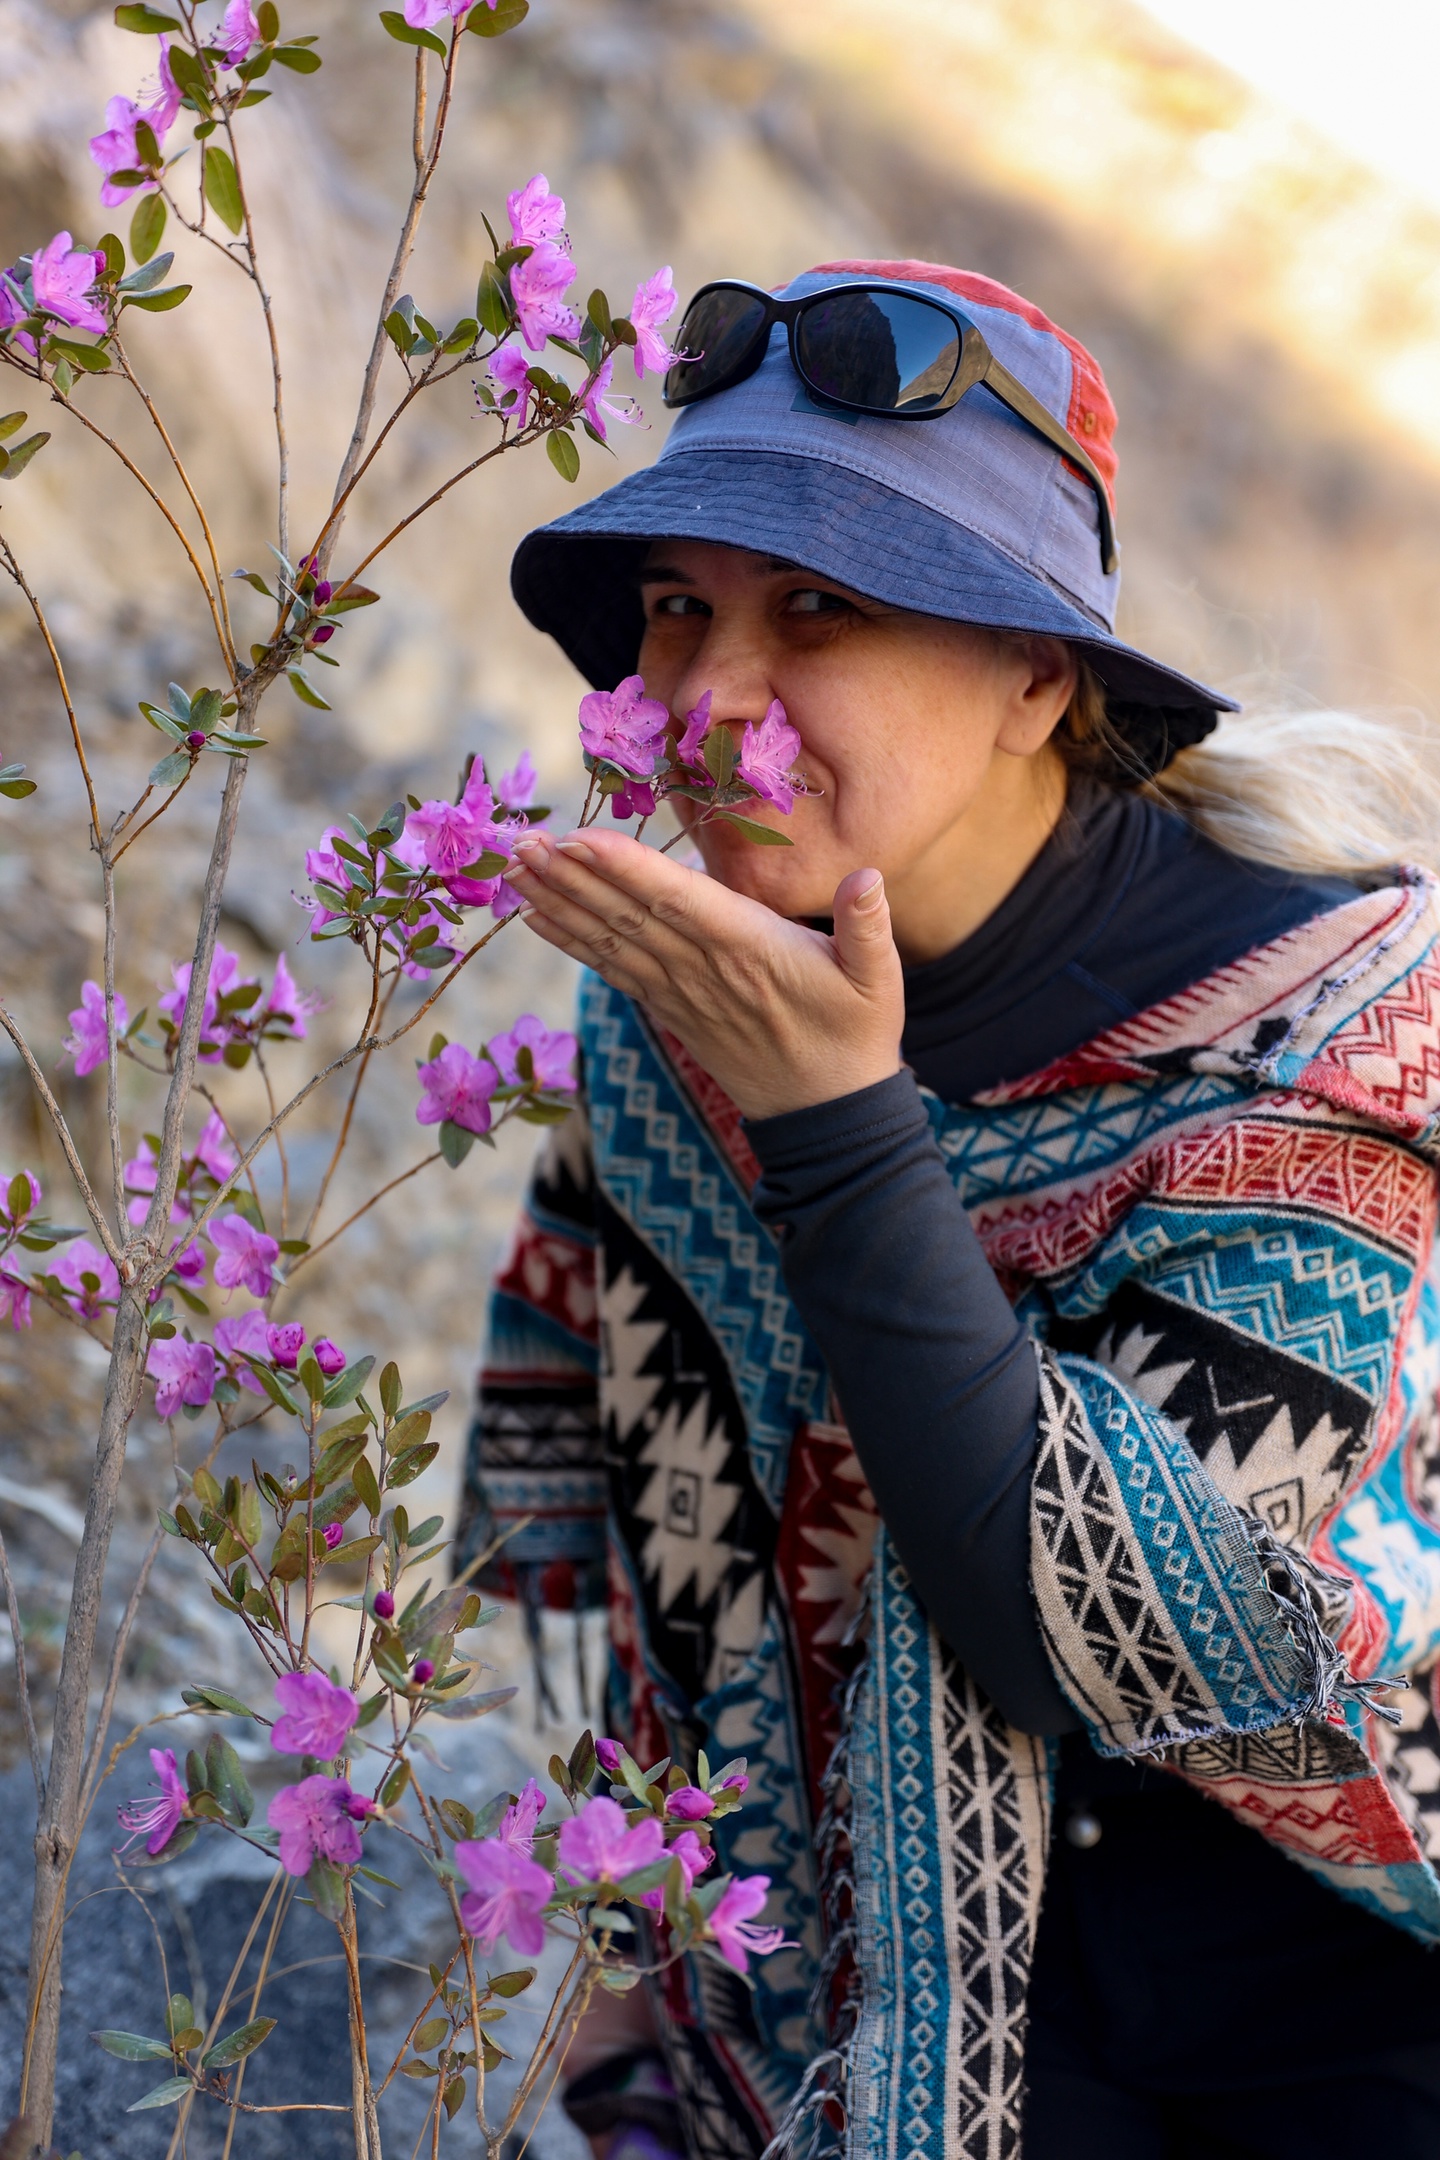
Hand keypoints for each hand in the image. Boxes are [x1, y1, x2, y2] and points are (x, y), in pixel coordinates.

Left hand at [506, 828, 904, 1119]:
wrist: (826, 1116)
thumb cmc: (856, 1036)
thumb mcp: (878, 980)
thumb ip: (869, 925)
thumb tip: (868, 876)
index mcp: (749, 950)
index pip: (677, 902)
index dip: (625, 870)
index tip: (578, 840)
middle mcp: (703, 971)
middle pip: (626, 916)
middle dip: (570, 877)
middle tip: (519, 842)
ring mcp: (680, 994)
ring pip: (609, 942)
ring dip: (558, 904)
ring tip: (513, 869)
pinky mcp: (670, 1011)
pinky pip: (611, 971)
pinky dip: (571, 942)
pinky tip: (535, 917)